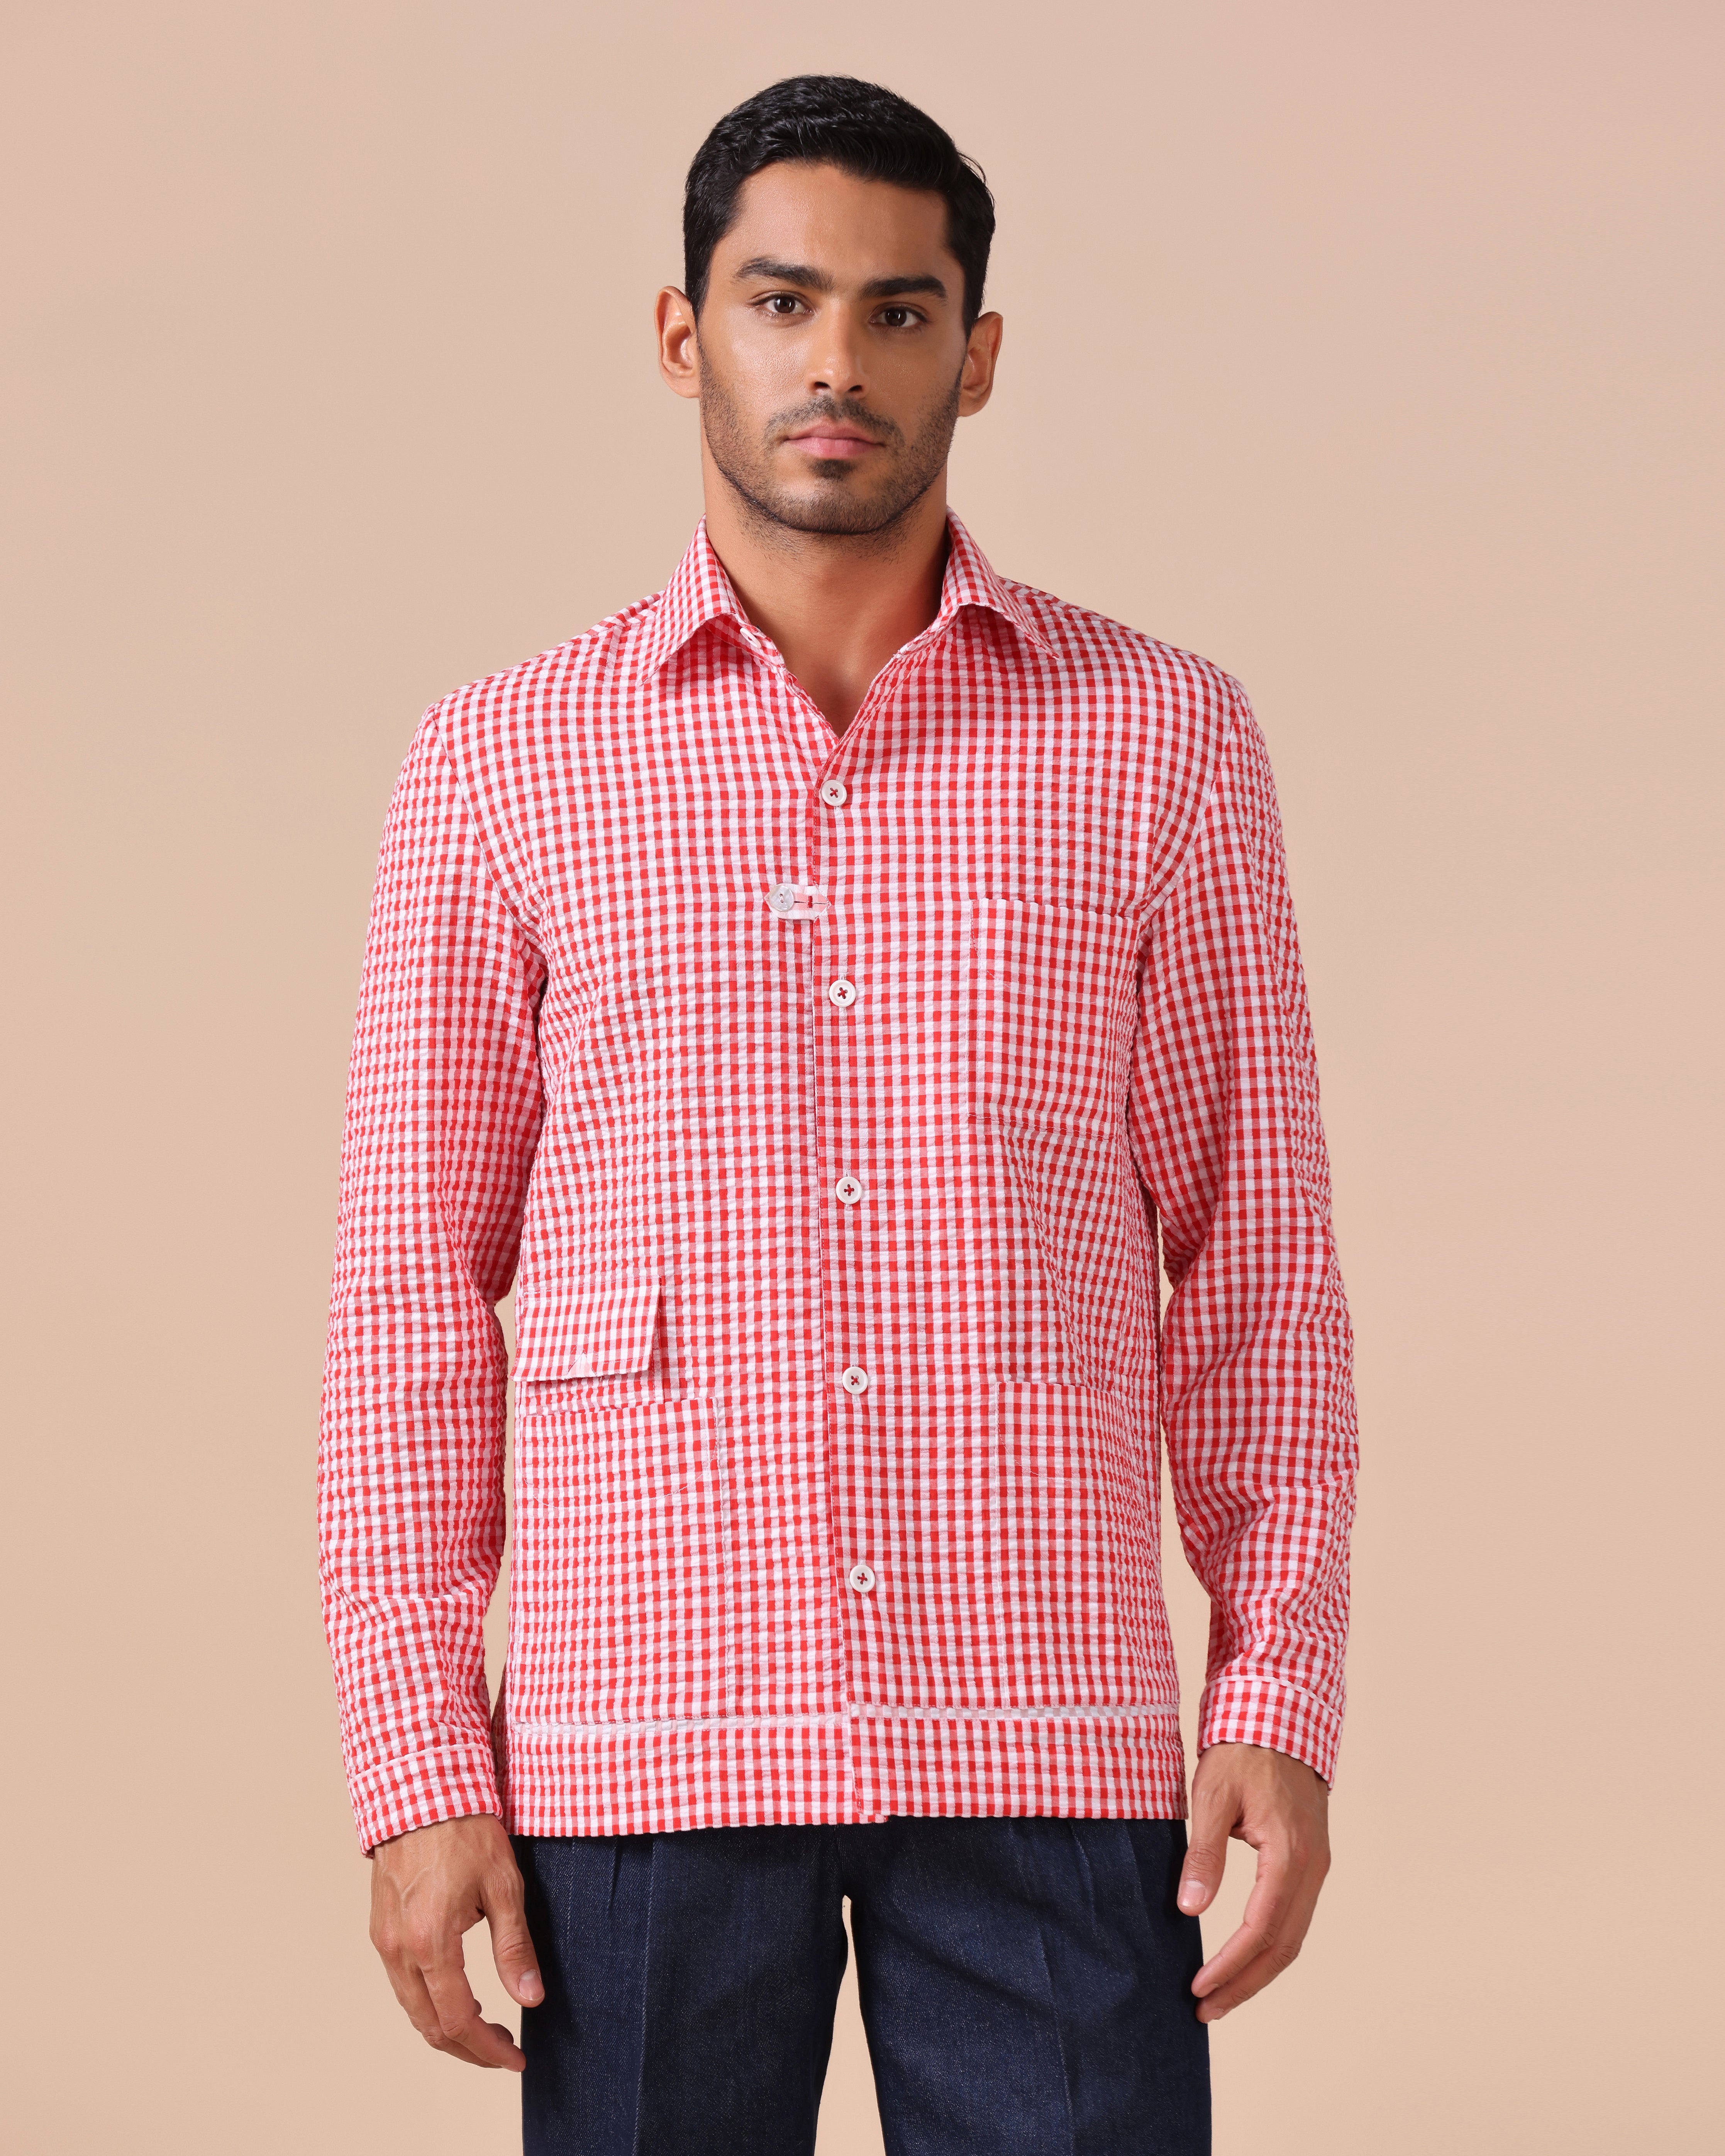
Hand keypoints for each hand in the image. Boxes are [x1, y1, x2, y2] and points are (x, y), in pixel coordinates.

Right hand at [369, 1814, 543, 2068]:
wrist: (421, 1791)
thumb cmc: (466, 1831)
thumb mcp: (503, 1886)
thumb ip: (514, 1947)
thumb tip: (531, 1998)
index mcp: (431, 1942)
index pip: (458, 2020)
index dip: (488, 2048)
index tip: (516, 2057)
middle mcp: (399, 1949)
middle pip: (430, 2026)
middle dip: (469, 2049)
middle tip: (505, 2051)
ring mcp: (385, 1941)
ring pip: (413, 2009)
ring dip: (447, 2029)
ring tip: (487, 2029)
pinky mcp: (381, 1929)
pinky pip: (402, 1985)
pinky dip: (429, 2003)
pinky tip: (458, 1996)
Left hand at [1177, 1741, 1330, 2023]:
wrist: (1279, 1716)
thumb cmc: (1242, 1751)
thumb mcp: (1212, 1795)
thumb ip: (1202, 1852)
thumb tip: (1189, 1907)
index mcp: (1289, 1855)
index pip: (1261, 1930)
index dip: (1229, 1966)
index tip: (1198, 1990)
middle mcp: (1312, 1868)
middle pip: (1284, 1947)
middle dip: (1244, 1984)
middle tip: (1205, 2010)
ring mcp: (1316, 1866)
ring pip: (1293, 1937)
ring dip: (1258, 1971)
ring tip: (1220, 1996)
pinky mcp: (1310, 1861)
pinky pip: (1293, 1917)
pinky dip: (1268, 1946)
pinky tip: (1243, 1958)